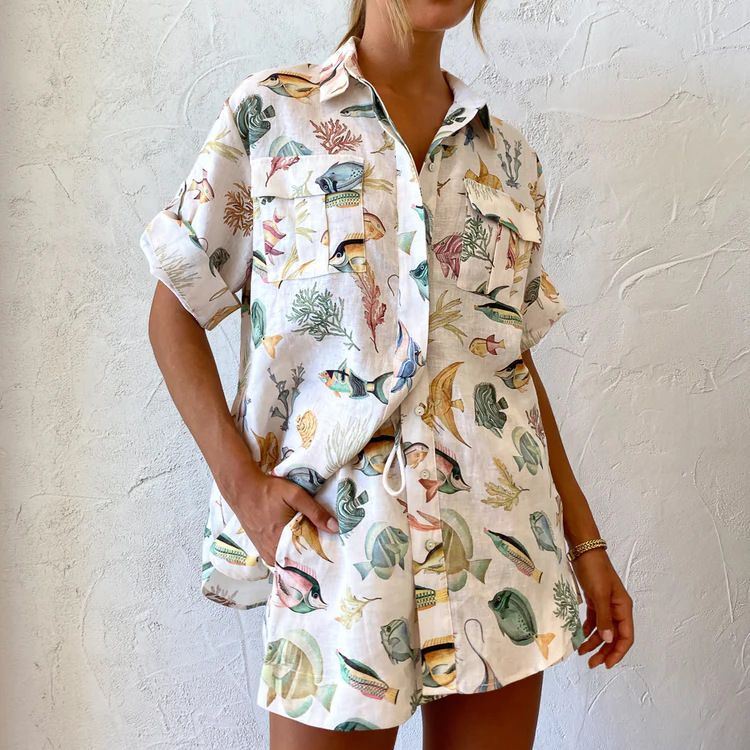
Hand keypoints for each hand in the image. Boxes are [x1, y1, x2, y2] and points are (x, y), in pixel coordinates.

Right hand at [228, 467, 339, 568]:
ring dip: (301, 557)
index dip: (321, 557)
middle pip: (298, 563)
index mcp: (281, 541)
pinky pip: (279, 558)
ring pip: (288, 562)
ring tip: (315, 547)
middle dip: (313, 558)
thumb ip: (316, 512)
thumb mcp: (295, 496)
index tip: (334, 554)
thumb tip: (336, 527)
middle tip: (327, 550)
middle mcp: (272, 552)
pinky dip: (289, 554)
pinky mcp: (261, 549)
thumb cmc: (268, 491)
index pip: (307, 560)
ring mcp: (265, 552)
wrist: (243, 489)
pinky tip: (298, 545)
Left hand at [571, 548, 633, 668]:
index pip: (626, 637)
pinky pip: (594, 620)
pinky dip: (588, 630)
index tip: (606, 664)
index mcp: (623, 608)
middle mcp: (617, 608)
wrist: (584, 550)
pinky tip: (580, 636)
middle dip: (604, 651)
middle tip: (591, 663)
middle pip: (614, 636)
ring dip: (594, 642)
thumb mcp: (599, 594)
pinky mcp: (595, 600)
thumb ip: (604, 618)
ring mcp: (606, 604)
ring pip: (603, 630)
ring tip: (582, 653)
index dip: (618, 652)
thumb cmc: (594, 570)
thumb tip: (609, 639)